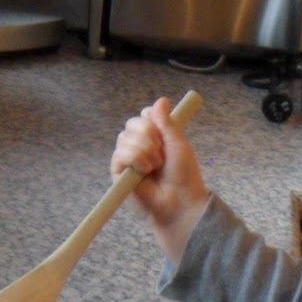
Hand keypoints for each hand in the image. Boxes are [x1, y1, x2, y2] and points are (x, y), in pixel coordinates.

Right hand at [112, 96, 210, 263]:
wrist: (178, 201)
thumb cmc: (183, 175)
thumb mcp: (178, 143)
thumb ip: (167, 122)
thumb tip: (161, 100)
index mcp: (154, 137)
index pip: (144, 115)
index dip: (152, 121)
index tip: (164, 134)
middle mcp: (138, 146)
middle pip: (133, 123)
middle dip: (150, 135)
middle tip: (162, 155)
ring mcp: (127, 159)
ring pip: (126, 137)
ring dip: (146, 150)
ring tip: (156, 167)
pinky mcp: (118, 173)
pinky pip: (120, 154)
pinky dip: (136, 159)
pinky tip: (145, 171)